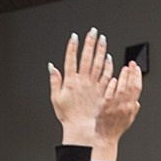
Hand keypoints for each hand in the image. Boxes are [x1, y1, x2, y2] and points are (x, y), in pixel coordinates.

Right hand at [48, 29, 114, 147]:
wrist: (81, 128)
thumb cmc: (68, 116)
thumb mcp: (56, 98)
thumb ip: (55, 80)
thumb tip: (52, 67)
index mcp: (70, 82)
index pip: (71, 60)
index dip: (72, 47)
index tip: (74, 37)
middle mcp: (83, 81)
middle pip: (86, 58)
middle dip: (90, 43)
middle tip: (93, 32)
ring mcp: (94, 85)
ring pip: (98, 64)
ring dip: (100, 50)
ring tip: (102, 39)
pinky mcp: (102, 91)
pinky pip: (106, 76)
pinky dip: (108, 66)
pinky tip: (108, 58)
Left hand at [93, 61, 143, 160]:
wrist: (104, 139)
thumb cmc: (114, 130)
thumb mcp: (128, 120)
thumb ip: (133, 110)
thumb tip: (137, 102)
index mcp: (131, 108)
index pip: (137, 89)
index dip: (138, 77)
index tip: (137, 68)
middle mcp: (124, 107)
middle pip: (131, 86)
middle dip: (132, 74)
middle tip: (132, 64)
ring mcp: (114, 107)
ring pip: (122, 89)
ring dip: (124, 77)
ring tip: (124, 68)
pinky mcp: (105, 108)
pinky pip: (110, 94)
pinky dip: (113, 86)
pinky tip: (113, 79)